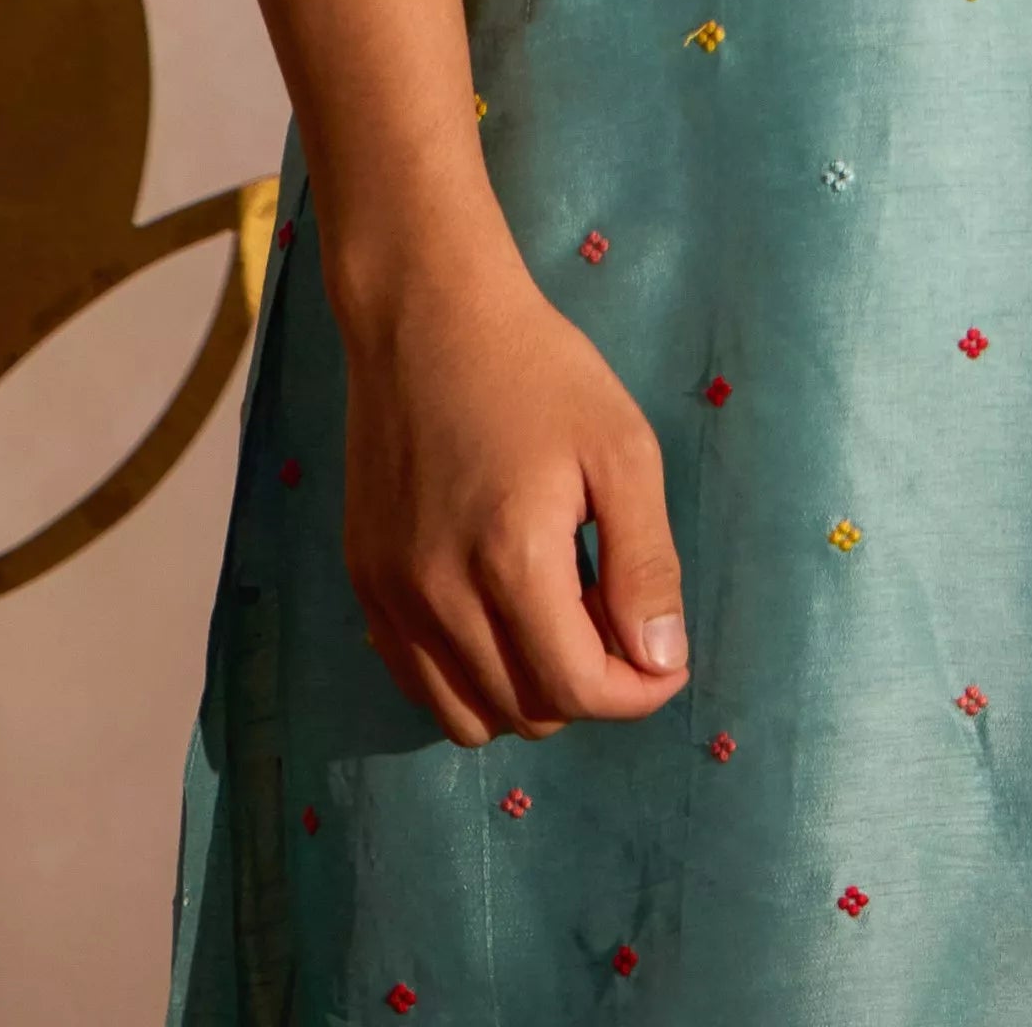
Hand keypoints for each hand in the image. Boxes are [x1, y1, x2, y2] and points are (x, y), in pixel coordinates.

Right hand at [338, 251, 689, 744]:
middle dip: (588, 686)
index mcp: (512, 560)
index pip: (578, 690)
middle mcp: (440, 596)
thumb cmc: (539, 371)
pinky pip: (418, 682)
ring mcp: (391, 596)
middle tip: (612, 616)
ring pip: (468, 715)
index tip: (666, 658)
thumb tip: (663, 663)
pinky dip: (469, 679)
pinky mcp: (365, 582)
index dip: (638, 691)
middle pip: (528, 711)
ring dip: (528, 693)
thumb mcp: (621, 449)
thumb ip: (645, 564)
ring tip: (557, 618)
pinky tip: (498, 615)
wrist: (426, 315)